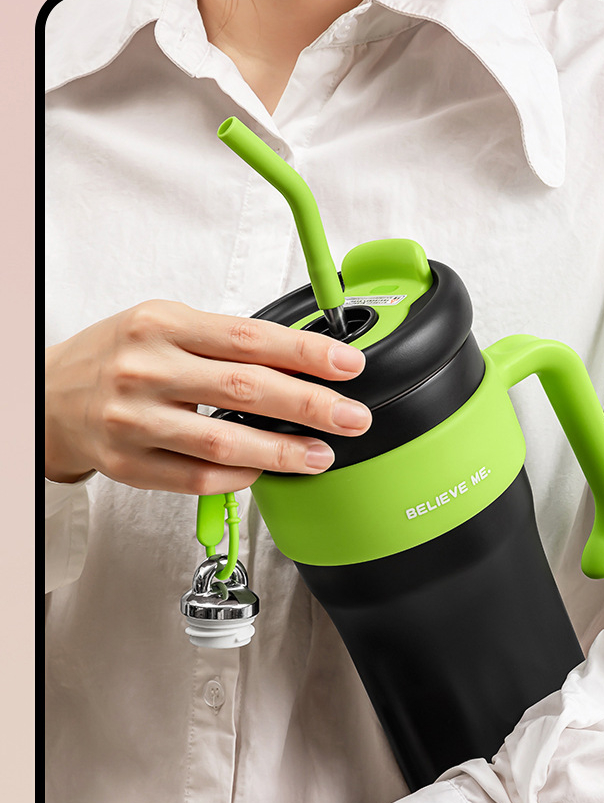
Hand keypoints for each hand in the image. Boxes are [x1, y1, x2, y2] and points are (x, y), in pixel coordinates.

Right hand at [45, 300, 371, 491]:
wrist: (51, 395)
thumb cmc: (120, 356)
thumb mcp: (165, 327)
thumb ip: (224, 343)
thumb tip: (301, 362)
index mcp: (161, 325)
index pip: (248, 337)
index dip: (305, 352)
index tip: (348, 365)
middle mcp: (145, 370)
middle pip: (244, 389)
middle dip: (310, 405)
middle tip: (352, 418)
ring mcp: (134, 420)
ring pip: (224, 442)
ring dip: (283, 451)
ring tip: (322, 454)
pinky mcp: (129, 464)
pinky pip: (198, 477)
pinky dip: (240, 475)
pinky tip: (266, 469)